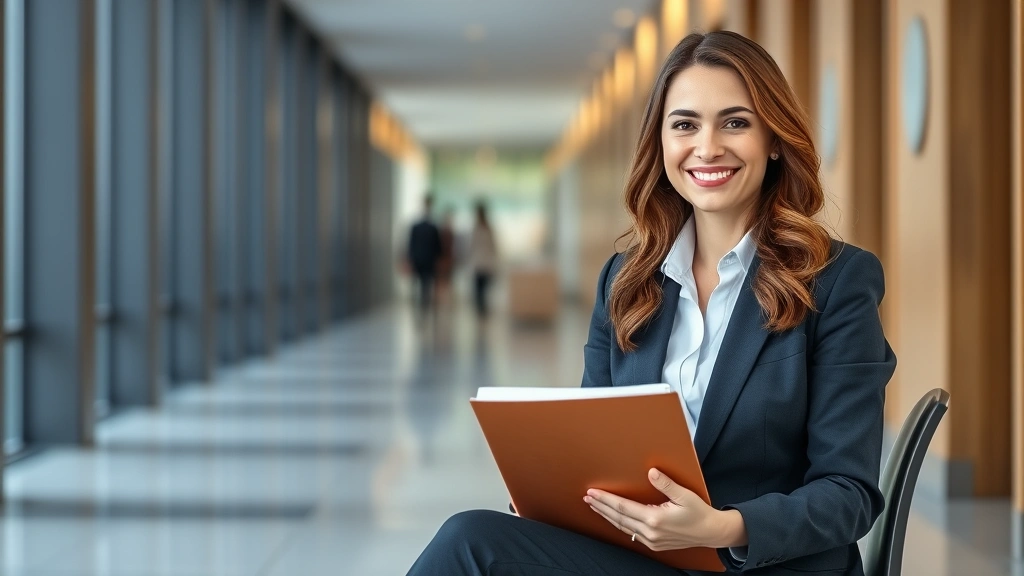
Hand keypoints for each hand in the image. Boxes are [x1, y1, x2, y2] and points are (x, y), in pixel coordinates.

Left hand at [584, 468, 746, 550]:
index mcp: (656, 519)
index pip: (623, 508)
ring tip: (595, 506)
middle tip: (587, 498)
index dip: (606, 499)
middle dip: (601, 507)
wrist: (710, 532)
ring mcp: (651, 541)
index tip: (593, 492)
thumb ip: (666, 484)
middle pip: (618, 518)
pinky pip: (631, 534)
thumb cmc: (699, 512)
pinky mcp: (654, 545)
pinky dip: (619, 525)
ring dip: (607, 516)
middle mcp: (651, 532)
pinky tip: (613, 519)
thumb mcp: (684, 495)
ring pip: (623, 528)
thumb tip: (651, 472)